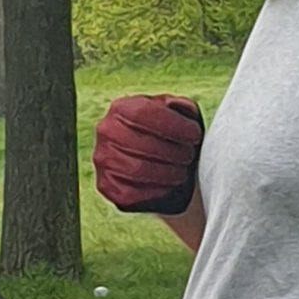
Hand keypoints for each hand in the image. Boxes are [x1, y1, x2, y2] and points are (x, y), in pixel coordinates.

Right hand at [93, 94, 203, 214]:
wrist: (152, 161)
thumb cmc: (167, 133)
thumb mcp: (176, 113)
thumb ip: (181, 106)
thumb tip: (176, 107)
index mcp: (121, 107)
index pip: (144, 114)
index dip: (174, 125)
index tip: (194, 135)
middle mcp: (107, 131)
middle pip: (143, 144)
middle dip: (175, 151)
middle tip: (190, 155)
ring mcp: (103, 159)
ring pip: (138, 169)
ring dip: (168, 172)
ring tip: (182, 171)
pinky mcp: (106, 185)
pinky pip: (131, 192)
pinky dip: (156, 190)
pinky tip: (169, 184)